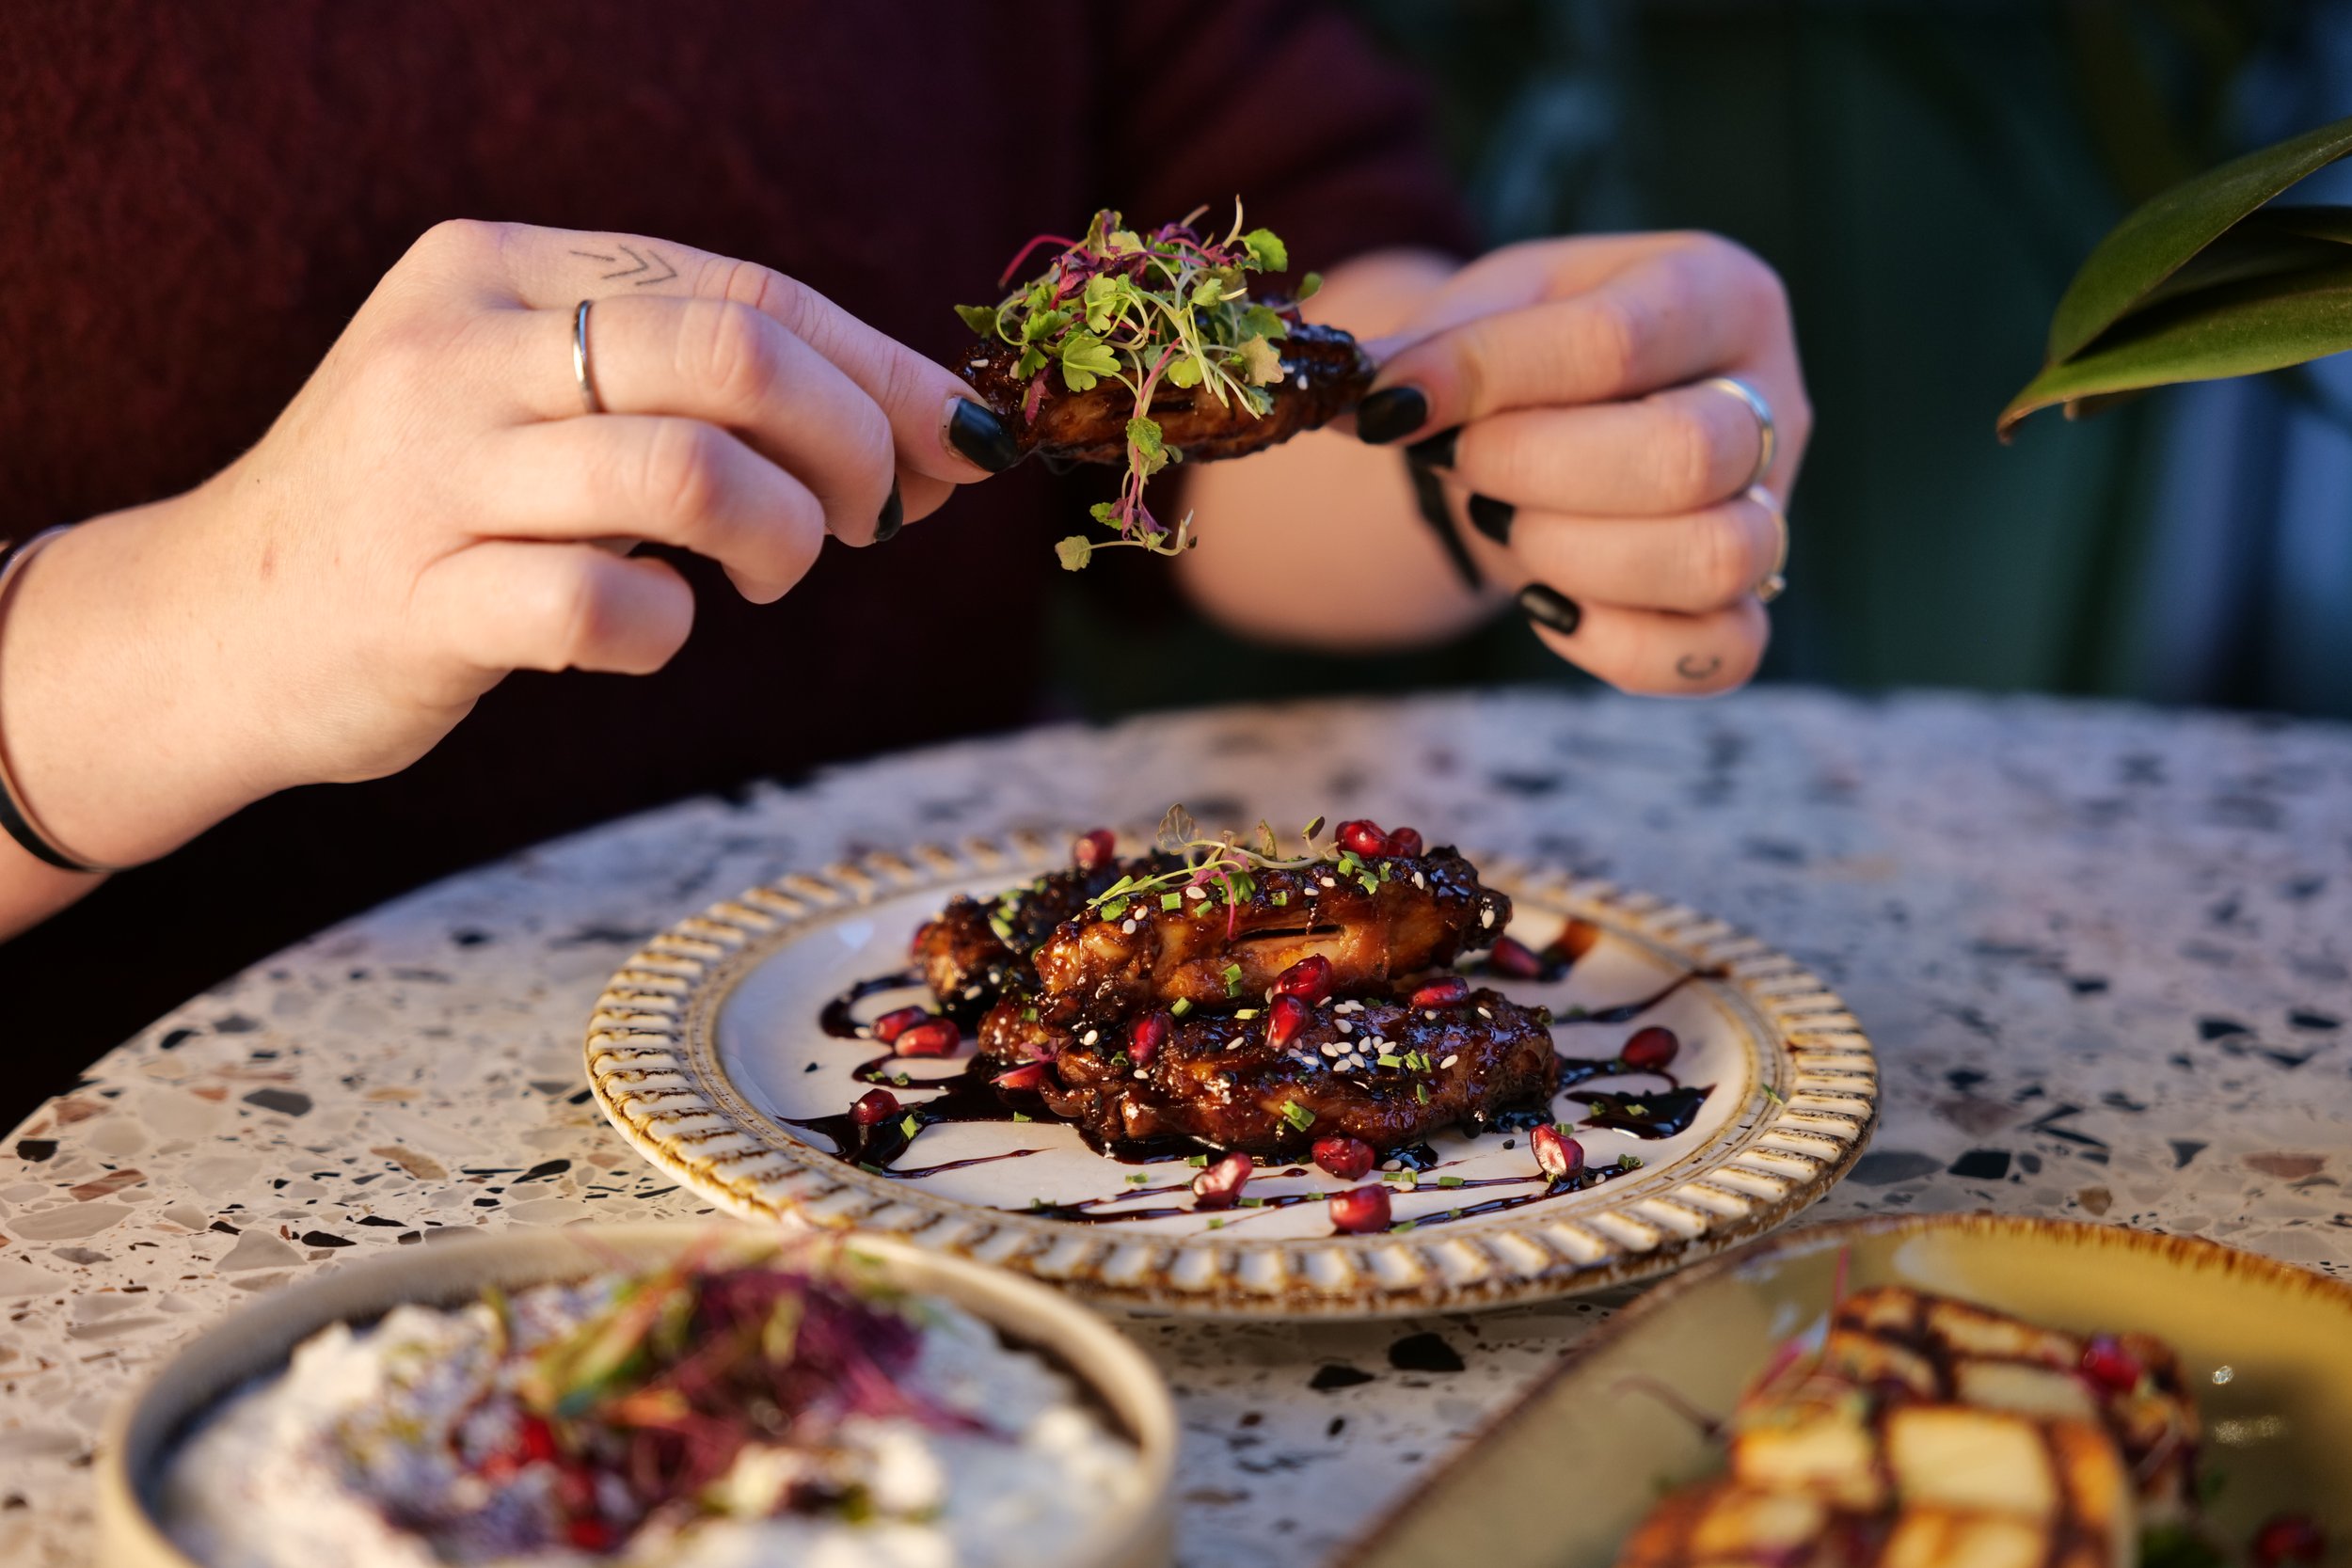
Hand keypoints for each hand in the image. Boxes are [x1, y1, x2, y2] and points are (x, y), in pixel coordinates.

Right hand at [0, 220, 1018, 869]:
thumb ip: (704, 400)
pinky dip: (669, 631)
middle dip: (851, 443)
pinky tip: (651, 631)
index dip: (879, 371)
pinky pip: (603, 605)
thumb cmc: (433, 516)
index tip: (961, 441)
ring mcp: (429, 470)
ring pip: (690, 472)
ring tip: (768, 574)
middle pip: (732, 355)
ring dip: (781, 537)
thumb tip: (936, 439)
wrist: (215, 624)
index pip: (743, 292)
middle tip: (867, 517)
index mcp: (502, 269)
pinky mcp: (412, 597)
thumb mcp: (544, 413)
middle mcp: (460, 345)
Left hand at [1355, 232, 1809, 693]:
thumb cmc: (1528, 358)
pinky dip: (1622, 646)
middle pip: (1687, 456)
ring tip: (1505, 521)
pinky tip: (1547, 605)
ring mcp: (1773, 508)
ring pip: (1716, 558)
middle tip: (1461, 463)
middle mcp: (1771, 398)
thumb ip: (1422, 349)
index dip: (1488, 377)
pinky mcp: (1748, 601)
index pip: (1615, 340)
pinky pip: (1722, 652)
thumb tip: (1350, 399)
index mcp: (1715, 290)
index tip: (1389, 407)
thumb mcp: (1478, 315)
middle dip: (1535, 472)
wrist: (1558, 422)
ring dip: (1575, 555)